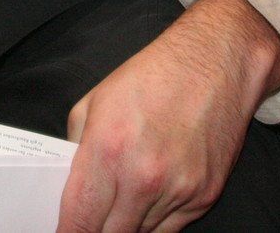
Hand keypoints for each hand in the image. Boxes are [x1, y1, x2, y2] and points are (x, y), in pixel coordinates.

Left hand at [55, 0, 279, 231]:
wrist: (215, 64)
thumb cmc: (152, 76)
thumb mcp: (94, 102)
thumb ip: (76, 149)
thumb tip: (69, 187)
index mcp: (108, 150)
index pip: (80, 219)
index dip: (68, 232)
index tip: (63, 232)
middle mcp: (143, 178)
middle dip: (96, 228)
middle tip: (91, 216)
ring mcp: (178, 191)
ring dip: (127, 223)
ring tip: (123, 196)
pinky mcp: (205, 197)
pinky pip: (171, 227)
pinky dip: (156, 219)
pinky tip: (151, 193)